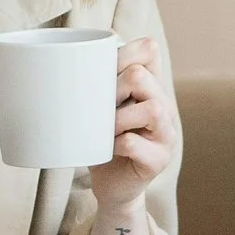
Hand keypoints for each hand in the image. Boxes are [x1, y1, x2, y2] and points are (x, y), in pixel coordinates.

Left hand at [88, 37, 176, 218]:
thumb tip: (67, 53)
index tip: (100, 71)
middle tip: (100, 105)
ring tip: (105, 129)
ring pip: (151, 108)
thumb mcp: (103, 105)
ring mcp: (166, 135)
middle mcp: (166, 106)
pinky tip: (108, 148)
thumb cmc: (103, 139)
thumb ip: (100, 80)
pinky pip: (134, 143)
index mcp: (153, 87)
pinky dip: (115, 144)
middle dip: (113, 86)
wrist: (112, 185)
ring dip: (118, 117)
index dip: (122, 52)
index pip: (149, 49)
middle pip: (142, 75)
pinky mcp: (158, 161)